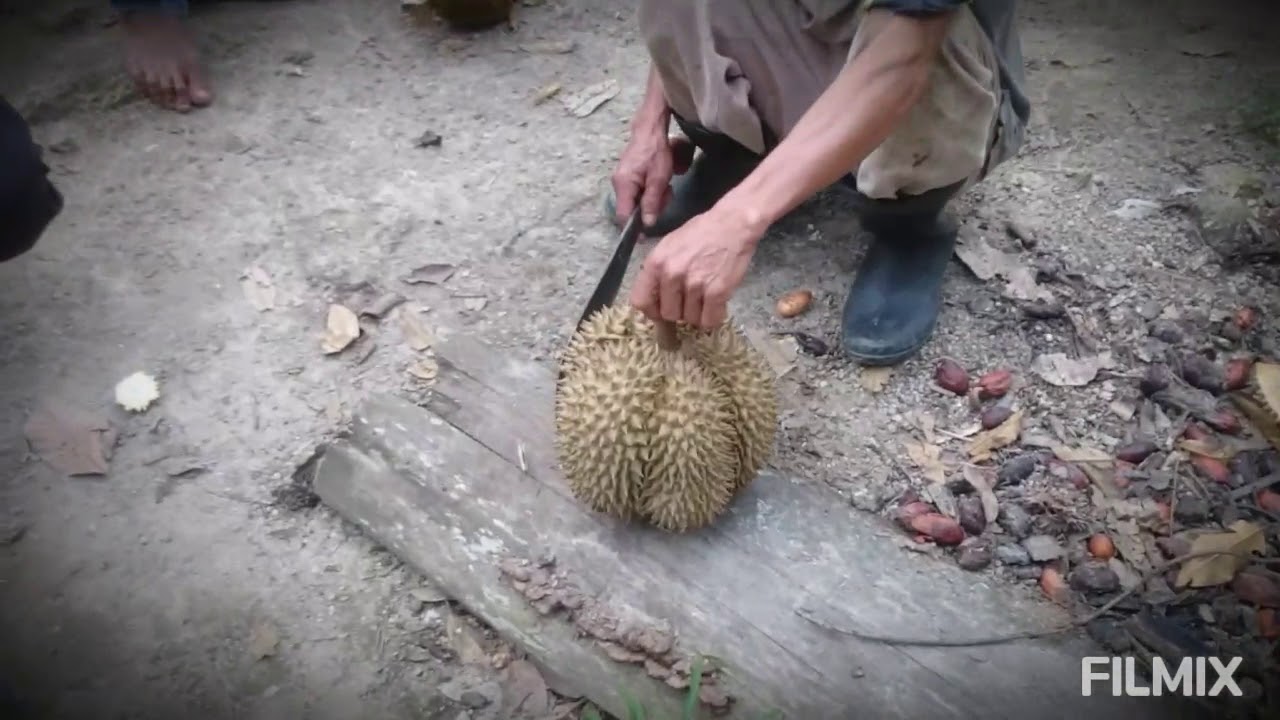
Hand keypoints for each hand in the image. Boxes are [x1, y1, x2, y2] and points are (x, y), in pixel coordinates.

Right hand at [611, 130, 692, 227]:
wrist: (650, 130)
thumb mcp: (659, 178)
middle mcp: (618, 184)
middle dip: (651, 207)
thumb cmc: (655, 151)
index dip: (633, 229)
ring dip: (653, 197)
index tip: (644, 237)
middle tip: (666, 195)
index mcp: (623, 185)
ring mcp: (622, 179)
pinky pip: (638, 191)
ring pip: (637, 200)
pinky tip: (659, 180)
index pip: (623, 216)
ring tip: (665, 184)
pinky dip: (650, 190)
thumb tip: (647, 223)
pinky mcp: (628, 176)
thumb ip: (652, 202)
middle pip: (632, 209)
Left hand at [629, 204, 763, 327]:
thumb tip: (653, 298)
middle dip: (679, 311)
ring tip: (705, 296)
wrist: (733, 224)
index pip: (640, 301)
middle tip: (690, 299)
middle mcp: (672, 274)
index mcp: (656, 262)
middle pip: (668, 314)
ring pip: (690, 319)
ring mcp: (694, 284)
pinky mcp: (716, 292)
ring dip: (698, 313)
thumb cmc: (702, 232)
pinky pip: (710, 320)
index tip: (661, 309)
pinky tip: (716, 304)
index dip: (651, 310)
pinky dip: (714, 316)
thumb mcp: (669, 245)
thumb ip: (658, 271)